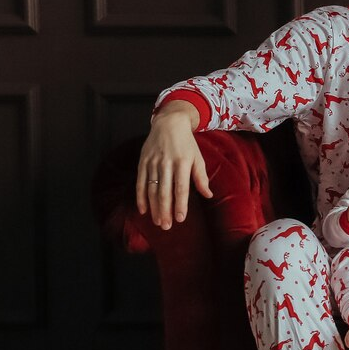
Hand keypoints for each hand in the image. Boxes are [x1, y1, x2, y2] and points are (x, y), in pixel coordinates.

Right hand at [135, 102, 212, 229]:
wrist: (169, 123)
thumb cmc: (186, 143)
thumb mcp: (197, 158)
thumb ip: (201, 177)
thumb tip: (208, 195)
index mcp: (182, 163)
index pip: (181, 188)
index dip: (180, 204)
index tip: (180, 219)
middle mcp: (166, 164)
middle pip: (164, 192)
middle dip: (165, 211)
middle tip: (166, 226)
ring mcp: (152, 163)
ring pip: (151, 189)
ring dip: (154, 207)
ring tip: (158, 222)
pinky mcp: (142, 162)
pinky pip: (140, 182)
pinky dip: (140, 197)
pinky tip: (143, 210)